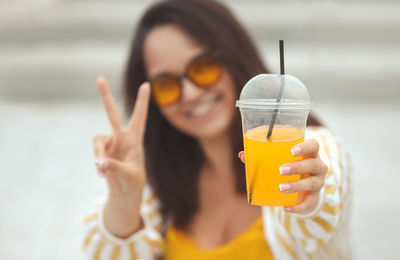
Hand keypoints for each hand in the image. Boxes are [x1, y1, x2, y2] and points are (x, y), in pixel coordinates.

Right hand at [93, 76, 149, 199]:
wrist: (124, 193)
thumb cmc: (133, 182)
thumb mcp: (128, 174)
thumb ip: (113, 166)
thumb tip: (99, 162)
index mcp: (136, 139)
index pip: (140, 117)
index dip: (142, 101)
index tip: (147, 84)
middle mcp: (122, 137)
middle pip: (112, 113)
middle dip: (105, 96)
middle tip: (99, 78)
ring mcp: (111, 143)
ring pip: (97, 141)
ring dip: (99, 155)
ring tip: (104, 170)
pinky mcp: (102, 151)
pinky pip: (95, 153)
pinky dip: (97, 163)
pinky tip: (103, 174)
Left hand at [238, 139, 327, 213]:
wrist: (305, 186)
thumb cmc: (290, 166)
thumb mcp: (281, 160)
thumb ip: (263, 157)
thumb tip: (242, 154)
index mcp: (310, 153)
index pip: (314, 145)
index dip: (305, 147)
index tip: (292, 151)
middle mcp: (318, 166)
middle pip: (314, 165)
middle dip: (298, 167)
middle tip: (281, 170)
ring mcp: (318, 182)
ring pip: (312, 183)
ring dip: (296, 186)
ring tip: (281, 188)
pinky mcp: (314, 197)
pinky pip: (309, 203)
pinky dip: (298, 207)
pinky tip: (286, 209)